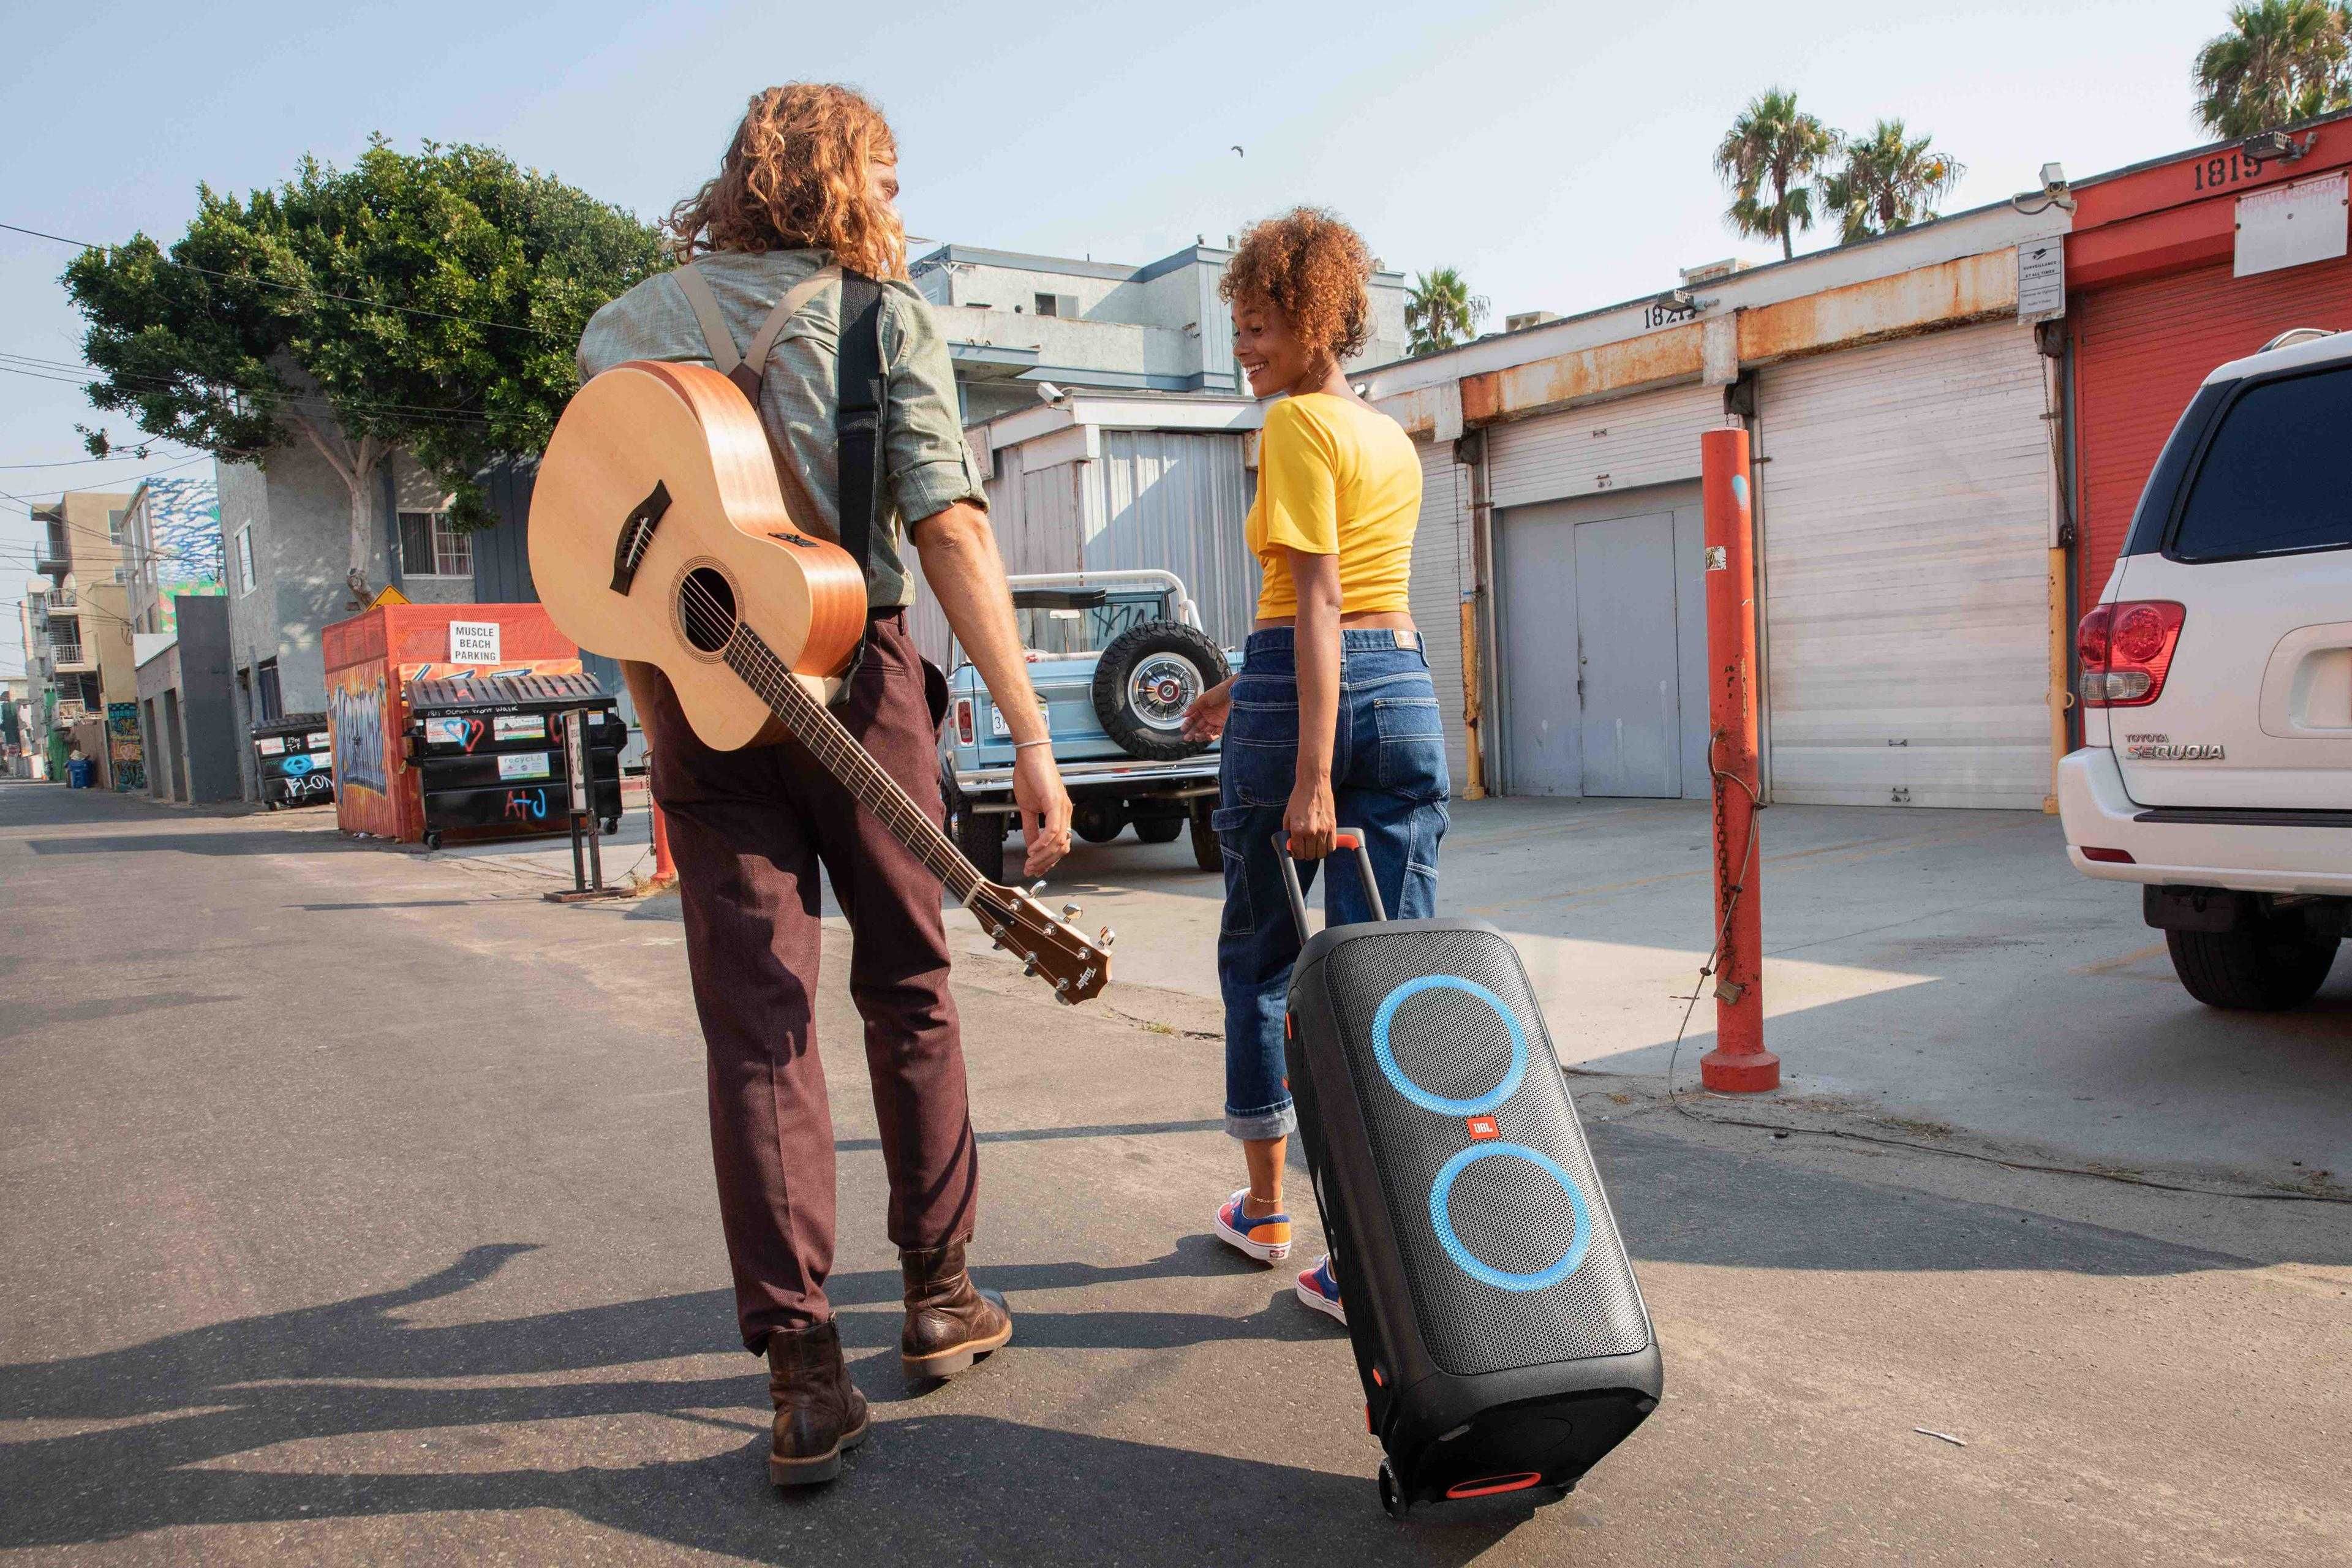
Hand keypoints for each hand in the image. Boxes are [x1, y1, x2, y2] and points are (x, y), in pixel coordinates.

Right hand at [1013, 746, 1072, 877]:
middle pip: (1062, 847)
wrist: (1030, 755)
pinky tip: (1033, 849)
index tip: (1035, 868)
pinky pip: (1052, 829)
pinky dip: (1042, 842)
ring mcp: (1062, 807)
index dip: (1049, 860)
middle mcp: (1065, 812)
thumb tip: (1031, 846)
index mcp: (1060, 814)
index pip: (1060, 844)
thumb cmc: (1030, 775)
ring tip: (1030, 862)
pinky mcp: (1055, 802)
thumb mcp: (1028, 808)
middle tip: (1031, 870)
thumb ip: (1031, 828)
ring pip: (1058, 841)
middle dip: (1045, 863)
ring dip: (1043, 856)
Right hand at [1181, 677, 1234, 742]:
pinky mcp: (1224, 724)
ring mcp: (1216, 721)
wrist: (1235, 691)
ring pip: (1206, 732)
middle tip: (1187, 737)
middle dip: (1192, 733)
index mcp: (1202, 709)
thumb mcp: (1204, 698)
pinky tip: (1207, 736)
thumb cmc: (1221, 691)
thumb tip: (1184, 714)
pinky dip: (1212, 736)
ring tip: (1197, 737)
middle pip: (1198, 727)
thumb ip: (1193, 707)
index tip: (1183, 729)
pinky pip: (1217, 733)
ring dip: (1201, 735)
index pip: (1192, 719)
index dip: (1187, 724)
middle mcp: (1209, 716)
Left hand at [1283, 775, 1336, 860]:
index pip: (1298, 853)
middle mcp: (1311, 832)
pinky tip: (1323, 843)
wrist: (1314, 784)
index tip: (1296, 851)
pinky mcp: (1333, 826)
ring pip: (1321, 853)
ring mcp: (1323, 830)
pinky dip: (1327, 848)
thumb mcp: (1287, 815)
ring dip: (1316, 852)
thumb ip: (1287, 832)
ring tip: (1313, 845)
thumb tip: (1289, 844)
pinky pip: (1332, 846)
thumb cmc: (1299, 798)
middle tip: (1304, 847)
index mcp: (1298, 829)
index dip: (1296, 854)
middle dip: (1306, 853)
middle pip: (1310, 855)